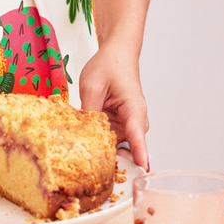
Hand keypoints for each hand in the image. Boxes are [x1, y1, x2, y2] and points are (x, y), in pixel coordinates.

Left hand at [79, 42, 149, 170]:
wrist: (117, 55)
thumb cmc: (109, 66)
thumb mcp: (92, 86)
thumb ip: (89, 112)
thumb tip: (83, 135)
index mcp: (133, 108)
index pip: (137, 134)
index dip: (139, 153)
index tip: (142, 169)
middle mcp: (135, 120)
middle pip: (127, 147)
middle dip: (111, 159)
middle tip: (90, 168)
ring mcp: (127, 124)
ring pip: (116, 145)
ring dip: (102, 150)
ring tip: (82, 153)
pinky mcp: (120, 124)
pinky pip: (110, 139)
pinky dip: (99, 141)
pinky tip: (84, 141)